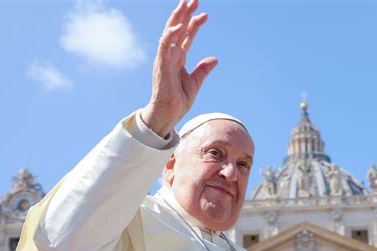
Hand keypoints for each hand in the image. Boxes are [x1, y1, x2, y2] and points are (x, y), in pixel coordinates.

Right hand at [141, 0, 217, 137]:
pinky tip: (180, 25)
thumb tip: (215, 59)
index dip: (194, 24)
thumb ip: (203, 70)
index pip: (186, 36)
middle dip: (185, 13)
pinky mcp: (161, 65)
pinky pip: (165, 46)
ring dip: (177, 17)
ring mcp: (164, 58)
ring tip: (185, 3)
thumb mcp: (195, 83)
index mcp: (178, 58)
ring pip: (170, 32)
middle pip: (178, 29)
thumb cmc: (178, 100)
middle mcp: (170, 55)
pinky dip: (171, 35)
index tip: (205, 14)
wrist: (168, 114)